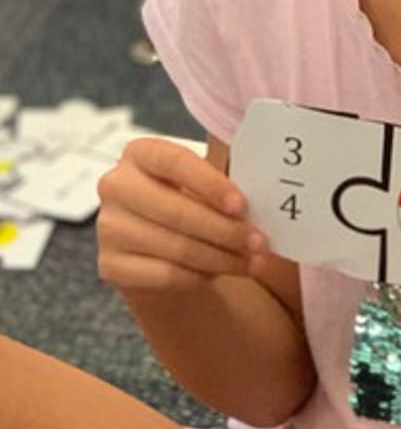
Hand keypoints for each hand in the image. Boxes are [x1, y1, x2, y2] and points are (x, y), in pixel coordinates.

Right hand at [97, 137, 268, 294]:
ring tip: (253, 261)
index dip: (210, 184)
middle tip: (260, 242)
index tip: (241, 205)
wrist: (158, 246)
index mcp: (140, 153)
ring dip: (222, 257)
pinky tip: (221, 272)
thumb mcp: (202, 186)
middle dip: (225, 230)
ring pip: (176, 247)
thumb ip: (222, 186)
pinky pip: (165, 275)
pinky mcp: (111, 265)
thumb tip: (263, 200)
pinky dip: (200, 276)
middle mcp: (117, 186)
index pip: (174, 161)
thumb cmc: (188, 203)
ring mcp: (109, 228)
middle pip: (176, 210)